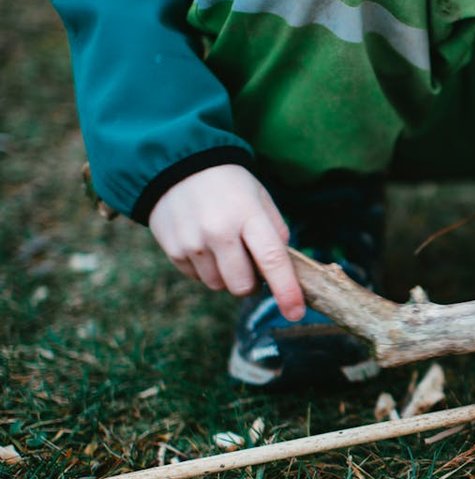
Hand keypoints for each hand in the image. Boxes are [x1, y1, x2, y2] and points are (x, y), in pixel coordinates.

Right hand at [148, 164, 305, 319]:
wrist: (175, 165)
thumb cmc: (229, 185)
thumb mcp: (260, 198)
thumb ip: (276, 233)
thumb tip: (283, 270)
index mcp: (248, 215)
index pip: (272, 260)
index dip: (286, 291)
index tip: (295, 313)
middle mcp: (219, 231)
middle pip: (243, 285)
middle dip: (252, 283)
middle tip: (249, 261)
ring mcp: (193, 242)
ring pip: (219, 286)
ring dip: (227, 275)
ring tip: (223, 246)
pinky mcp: (173, 250)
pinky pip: (197, 278)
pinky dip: (206, 269)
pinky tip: (204, 244)